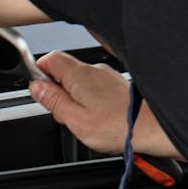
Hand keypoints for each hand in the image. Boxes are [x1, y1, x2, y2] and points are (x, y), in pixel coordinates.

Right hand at [27, 51, 179, 157]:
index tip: (41, 92)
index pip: (49, 59)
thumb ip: (53, 101)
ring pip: (78, 82)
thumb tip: (37, 87)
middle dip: (58, 93)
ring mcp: (106, 77)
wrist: (150, 129)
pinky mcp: (115, 85)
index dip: (40, 74)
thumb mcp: (75, 119)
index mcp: (79, 75)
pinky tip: (97, 118)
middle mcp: (93, 70)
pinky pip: (93, 89)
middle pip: (63, 72)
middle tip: (65, 115)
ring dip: (74, 99)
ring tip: (85, 120)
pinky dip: (89, 101)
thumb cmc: (118, 127)